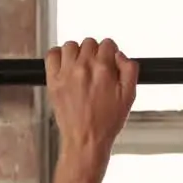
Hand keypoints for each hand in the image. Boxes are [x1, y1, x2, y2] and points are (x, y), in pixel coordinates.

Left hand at [45, 38, 138, 156]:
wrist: (86, 139)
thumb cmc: (107, 122)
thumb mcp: (129, 96)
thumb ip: (130, 70)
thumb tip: (121, 56)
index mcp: (104, 69)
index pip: (107, 44)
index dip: (111, 52)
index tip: (110, 61)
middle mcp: (83, 67)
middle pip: (89, 43)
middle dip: (96, 52)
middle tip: (97, 67)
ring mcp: (66, 73)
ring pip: (70, 46)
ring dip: (78, 52)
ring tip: (82, 66)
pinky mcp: (53, 80)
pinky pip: (52, 55)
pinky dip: (59, 56)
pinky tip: (66, 65)